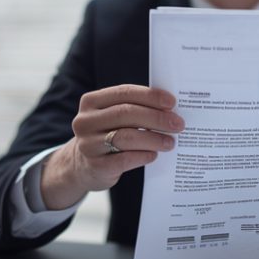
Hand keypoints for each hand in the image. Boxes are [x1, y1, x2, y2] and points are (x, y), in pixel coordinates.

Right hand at [40, 85, 182, 209]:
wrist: (81, 166)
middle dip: (156, 118)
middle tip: (177, 124)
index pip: (124, 93)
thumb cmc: (106, 135)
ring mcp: (88, 144)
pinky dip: (143, 156)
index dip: (150, 96)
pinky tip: (154, 155)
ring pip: (126, 137)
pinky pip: (124, 159)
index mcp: (91, 102)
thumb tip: (169, 110)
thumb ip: (133, 109)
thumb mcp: (111, 117)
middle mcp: (85, 121)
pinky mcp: (95, 166)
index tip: (172, 102)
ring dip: (153, 138)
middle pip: (125, 114)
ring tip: (170, 142)